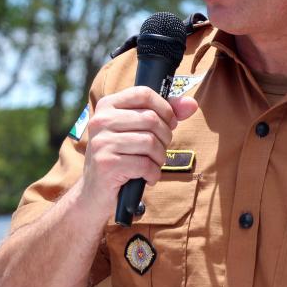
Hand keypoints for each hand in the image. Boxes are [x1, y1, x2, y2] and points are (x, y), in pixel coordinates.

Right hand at [81, 87, 197, 210]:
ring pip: (150, 142)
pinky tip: (147, 176)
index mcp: (107, 105)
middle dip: (165, 137)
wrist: (94, 192)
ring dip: (160, 157)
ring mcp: (102, 142)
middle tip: (160, 149)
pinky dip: (153, 173)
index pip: (144, 93)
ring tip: (153, 164)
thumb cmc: (121, 157)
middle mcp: (101, 120)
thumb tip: (191, 104)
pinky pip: (144, 164)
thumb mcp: (138, 131)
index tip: (169, 123)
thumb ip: (165, 115)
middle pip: (151, 118)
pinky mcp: (106, 164)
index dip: (164, 108)